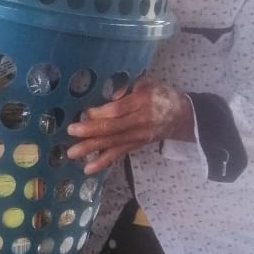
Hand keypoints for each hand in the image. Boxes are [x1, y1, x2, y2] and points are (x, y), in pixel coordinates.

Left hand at [66, 77, 194, 174]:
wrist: (183, 117)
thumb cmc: (161, 95)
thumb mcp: (148, 83)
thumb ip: (129, 86)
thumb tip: (109, 93)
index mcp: (142, 102)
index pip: (119, 110)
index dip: (101, 113)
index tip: (84, 113)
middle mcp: (140, 121)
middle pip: (113, 128)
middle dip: (91, 131)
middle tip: (71, 132)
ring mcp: (137, 136)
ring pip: (113, 144)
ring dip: (92, 149)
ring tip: (72, 153)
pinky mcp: (135, 146)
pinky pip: (118, 154)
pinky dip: (103, 162)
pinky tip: (88, 169)